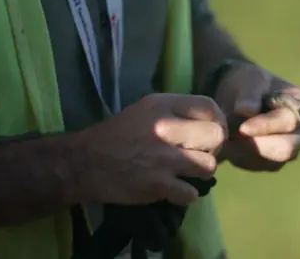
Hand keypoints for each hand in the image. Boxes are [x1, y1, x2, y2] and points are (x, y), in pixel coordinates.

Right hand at [72, 93, 226, 205]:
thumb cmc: (115, 135)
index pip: (209, 107)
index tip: (209, 134)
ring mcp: (163, 157)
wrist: (83, 163)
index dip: (217, 122)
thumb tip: (206, 123)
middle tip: (199, 155)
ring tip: (186, 174)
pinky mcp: (158, 184)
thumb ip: (174, 112)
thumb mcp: (144, 109)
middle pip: (216, 136)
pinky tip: (173, 190)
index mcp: (162, 104)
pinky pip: (191, 193)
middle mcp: (166, 127)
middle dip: (213, 148)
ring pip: (209, 166)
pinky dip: (184, 195)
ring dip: (200, 173)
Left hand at [215, 62, 299, 171]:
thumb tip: (247, 110)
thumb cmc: (247, 83)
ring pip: (267, 162)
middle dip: (256, 144)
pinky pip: (252, 165)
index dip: (266, 127)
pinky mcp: (269, 163)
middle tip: (233, 133)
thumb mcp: (248, 79)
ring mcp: (287, 150)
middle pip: (286, 150)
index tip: (242, 127)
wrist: (231, 96)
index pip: (289, 123)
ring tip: (229, 131)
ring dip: (244, 149)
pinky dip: (237, 155)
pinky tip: (229, 139)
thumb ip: (249, 93)